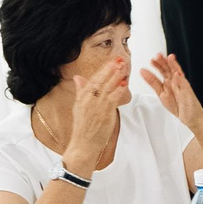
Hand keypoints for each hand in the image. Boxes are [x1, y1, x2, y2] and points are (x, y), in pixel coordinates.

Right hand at [60, 54, 124, 173]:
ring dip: (116, 76)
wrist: (82, 144)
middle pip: (101, 80)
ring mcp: (96, 106)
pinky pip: (113, 99)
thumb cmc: (83, 127)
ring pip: (107, 87)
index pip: (93, 79)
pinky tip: (124, 84)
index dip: (104, 69)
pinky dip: (118, 90)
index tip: (112, 60)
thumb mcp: (78, 107)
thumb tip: (78, 77)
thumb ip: (80, 91)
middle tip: (120, 59)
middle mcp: (88, 99)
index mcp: (82, 96)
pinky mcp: (104, 114)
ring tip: (124, 67)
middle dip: (111, 68)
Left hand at [138, 53, 202, 129]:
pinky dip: (181, 80)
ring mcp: (183, 86)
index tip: (151, 60)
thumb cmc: (177, 105)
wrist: (189, 116)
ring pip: (179, 73)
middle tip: (158, 55)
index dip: (157, 64)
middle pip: (170, 69)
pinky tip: (177, 74)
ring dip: (174, 66)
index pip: (163, 70)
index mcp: (169, 81)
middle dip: (164, 62)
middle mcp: (176, 81)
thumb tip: (142, 70)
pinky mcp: (188, 93)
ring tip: (170, 58)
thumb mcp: (160, 92)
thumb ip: (152, 81)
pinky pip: (185, 85)